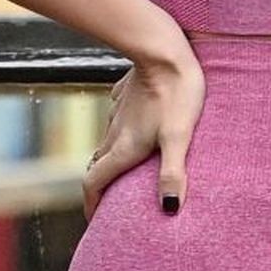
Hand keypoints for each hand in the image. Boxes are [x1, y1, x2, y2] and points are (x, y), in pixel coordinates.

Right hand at [83, 38, 204, 218]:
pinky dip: (121, 132)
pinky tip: (136, 129)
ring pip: (107, 142)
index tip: (96, 220)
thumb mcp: (178, 136)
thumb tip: (171, 208)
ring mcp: (118, 112)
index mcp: (123, 147)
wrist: (164, 50)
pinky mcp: (126, 94)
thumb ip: (173, 172)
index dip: (91, 204)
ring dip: (112, 159)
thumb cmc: (176, 94)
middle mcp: (114, 132)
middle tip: (111, 201)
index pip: (94, 182)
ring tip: (127, 170)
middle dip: (101, 185)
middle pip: (98, 165)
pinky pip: (118, 119)